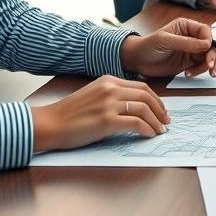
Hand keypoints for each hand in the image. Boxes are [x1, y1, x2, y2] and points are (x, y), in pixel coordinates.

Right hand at [31, 75, 169, 152]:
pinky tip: (149, 135)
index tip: (161, 111)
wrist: (49, 123)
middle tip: (166, 122)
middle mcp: (110, 89)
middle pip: (146, 96)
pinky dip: (146, 129)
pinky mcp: (106, 121)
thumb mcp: (93, 95)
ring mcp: (108, 104)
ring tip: (160, 130)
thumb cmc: (69, 114)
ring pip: (144, 109)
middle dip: (160, 110)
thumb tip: (134, 106)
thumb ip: (112, 96)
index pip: (142, 87)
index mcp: (108, 80)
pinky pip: (135, 123)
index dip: (156, 100)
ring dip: (156, 122)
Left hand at [120, 17, 215, 77]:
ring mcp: (191, 50)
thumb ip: (186, 42)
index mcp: (186, 26)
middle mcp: (191, 37)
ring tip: (200, 72)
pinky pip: (201, 66)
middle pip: (210, 45)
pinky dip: (199, 71)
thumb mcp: (165, 41)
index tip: (206, 49)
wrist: (137, 61)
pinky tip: (188, 74)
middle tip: (209, 66)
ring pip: (208, 57)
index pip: (205, 31)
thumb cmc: (148, 46)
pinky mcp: (189, 62)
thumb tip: (206, 44)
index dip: (209, 40)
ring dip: (208, 65)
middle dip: (212, 56)